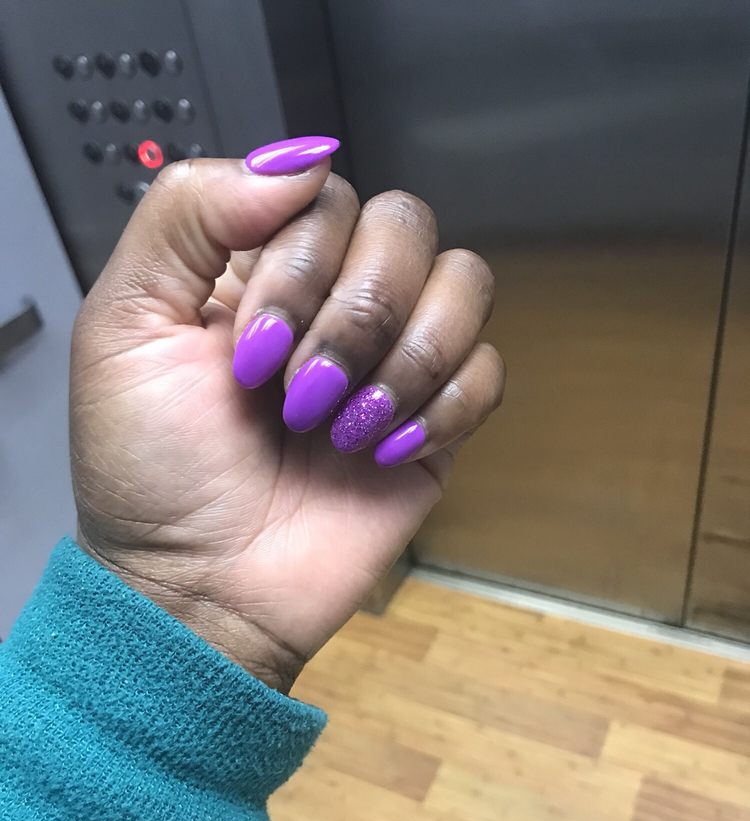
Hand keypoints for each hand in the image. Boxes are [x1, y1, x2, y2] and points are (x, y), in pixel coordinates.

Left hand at [71, 146, 503, 691]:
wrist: (202, 588)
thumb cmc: (151, 467)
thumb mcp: (124, 327)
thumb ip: (188, 216)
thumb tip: (303, 158)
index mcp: (264, 267)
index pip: (328, 198)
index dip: (301, 267)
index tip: (247, 361)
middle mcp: (336, 300)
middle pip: (406, 228)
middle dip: (354, 317)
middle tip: (296, 399)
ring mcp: (393, 362)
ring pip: (464, 285)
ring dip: (402, 361)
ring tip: (341, 432)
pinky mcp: (437, 425)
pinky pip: (489, 372)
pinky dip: (444, 407)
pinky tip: (384, 452)